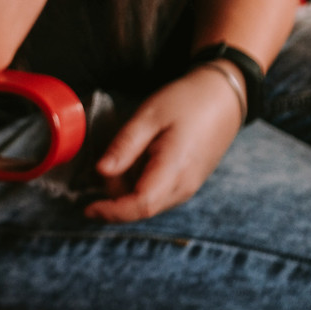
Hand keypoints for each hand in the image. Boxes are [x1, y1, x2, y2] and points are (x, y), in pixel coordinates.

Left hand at [84, 66, 242, 222]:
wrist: (223, 98)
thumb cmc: (185, 102)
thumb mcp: (149, 115)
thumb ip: (125, 145)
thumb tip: (101, 171)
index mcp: (174, 168)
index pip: (140, 205)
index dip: (111, 211)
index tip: (87, 208)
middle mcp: (184, 187)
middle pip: (141, 209)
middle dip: (116, 196)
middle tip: (108, 161)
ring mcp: (189, 188)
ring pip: (149, 204)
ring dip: (128, 189)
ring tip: (129, 152)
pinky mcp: (189, 184)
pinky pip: (159, 195)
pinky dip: (141, 184)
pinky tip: (141, 157)